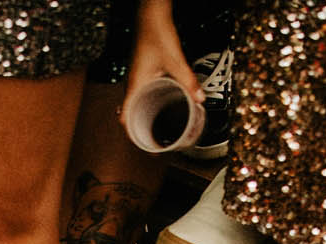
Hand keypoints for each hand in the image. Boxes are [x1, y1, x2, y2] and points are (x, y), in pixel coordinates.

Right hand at [121, 0, 202, 128]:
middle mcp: (131, 85)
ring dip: (146, 117)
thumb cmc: (155, 34)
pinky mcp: (141, 72)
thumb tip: (200, 98)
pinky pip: (142, 94)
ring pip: (137, 105)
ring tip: (159, 126)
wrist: (150, 14)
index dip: (132, 136)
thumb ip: (188, 80)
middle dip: (141, 130)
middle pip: (130, 115)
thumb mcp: (175, 61)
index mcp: (133, 86)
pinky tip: (163, 104)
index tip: (145, 147)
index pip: (125, 120)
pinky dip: (149, 103)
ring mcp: (135, 79)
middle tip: (155, 140)